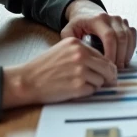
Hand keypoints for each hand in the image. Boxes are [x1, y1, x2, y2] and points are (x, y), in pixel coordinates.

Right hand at [1, 37, 117, 108]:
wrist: (27, 81)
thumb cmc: (42, 67)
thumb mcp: (63, 50)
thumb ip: (82, 53)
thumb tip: (103, 63)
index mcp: (77, 44)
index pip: (103, 55)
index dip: (107, 66)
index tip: (108, 72)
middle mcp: (81, 55)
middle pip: (108, 67)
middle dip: (109, 76)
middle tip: (109, 82)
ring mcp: (80, 71)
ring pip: (101, 80)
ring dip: (95, 85)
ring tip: (79, 84)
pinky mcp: (78, 86)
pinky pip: (93, 90)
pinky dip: (87, 92)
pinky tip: (74, 89)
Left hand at [61, 0, 136, 69]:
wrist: (86, 11)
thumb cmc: (79, 23)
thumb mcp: (69, 30)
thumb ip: (69, 41)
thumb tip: (76, 55)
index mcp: (98, 19)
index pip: (109, 36)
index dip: (111, 52)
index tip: (107, 65)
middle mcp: (111, 18)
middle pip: (121, 37)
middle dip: (120, 55)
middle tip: (115, 69)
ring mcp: (120, 20)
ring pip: (129, 37)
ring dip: (126, 53)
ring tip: (120, 66)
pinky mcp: (126, 24)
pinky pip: (132, 36)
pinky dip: (131, 48)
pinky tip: (125, 58)